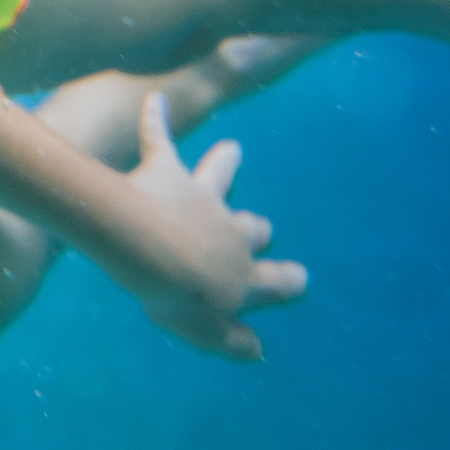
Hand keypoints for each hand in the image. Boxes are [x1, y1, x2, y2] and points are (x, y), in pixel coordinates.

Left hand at [119, 92, 309, 359]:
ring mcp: (199, 197)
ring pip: (217, 175)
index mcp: (241, 273)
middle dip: (256, 229)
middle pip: (251, 227)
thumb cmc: (178, 297)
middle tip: (261, 227)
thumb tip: (257, 350)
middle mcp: (228, 231)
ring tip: (232, 148)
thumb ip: (233, 342)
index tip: (300, 278)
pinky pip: (158, 138)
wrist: (149, 250)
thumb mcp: (208, 333)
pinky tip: (153, 98)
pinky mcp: (165, 171)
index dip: (287, 281)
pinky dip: (155, 118)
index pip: (274, 279)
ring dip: (224, 163)